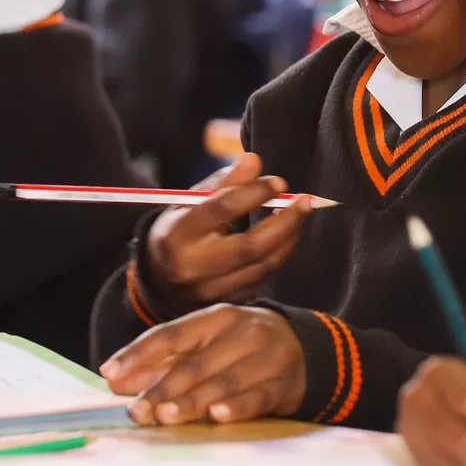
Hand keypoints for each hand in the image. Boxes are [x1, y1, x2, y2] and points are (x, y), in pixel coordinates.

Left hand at [100, 304, 305, 426]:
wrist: (306, 349)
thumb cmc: (242, 348)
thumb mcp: (207, 344)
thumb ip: (164, 362)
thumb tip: (118, 380)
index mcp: (216, 318)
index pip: (170, 335)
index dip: (138, 354)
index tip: (110, 374)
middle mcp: (241, 333)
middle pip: (194, 362)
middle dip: (162, 387)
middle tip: (137, 410)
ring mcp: (265, 358)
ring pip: (223, 381)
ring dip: (192, 400)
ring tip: (166, 416)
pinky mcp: (283, 385)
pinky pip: (257, 397)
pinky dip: (237, 406)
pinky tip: (218, 416)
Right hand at [143, 153, 311, 307]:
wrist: (160, 283)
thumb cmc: (179, 232)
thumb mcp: (189, 203)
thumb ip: (222, 183)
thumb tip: (254, 161)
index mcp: (177, 235)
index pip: (222, 209)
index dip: (255, 192)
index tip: (278, 182)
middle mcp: (192, 267)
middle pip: (251, 246)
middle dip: (285, 221)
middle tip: (304, 202)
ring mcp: (211, 291)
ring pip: (263, 265)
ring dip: (288, 238)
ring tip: (299, 216)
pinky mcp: (227, 304)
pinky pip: (263, 279)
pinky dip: (279, 256)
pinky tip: (285, 238)